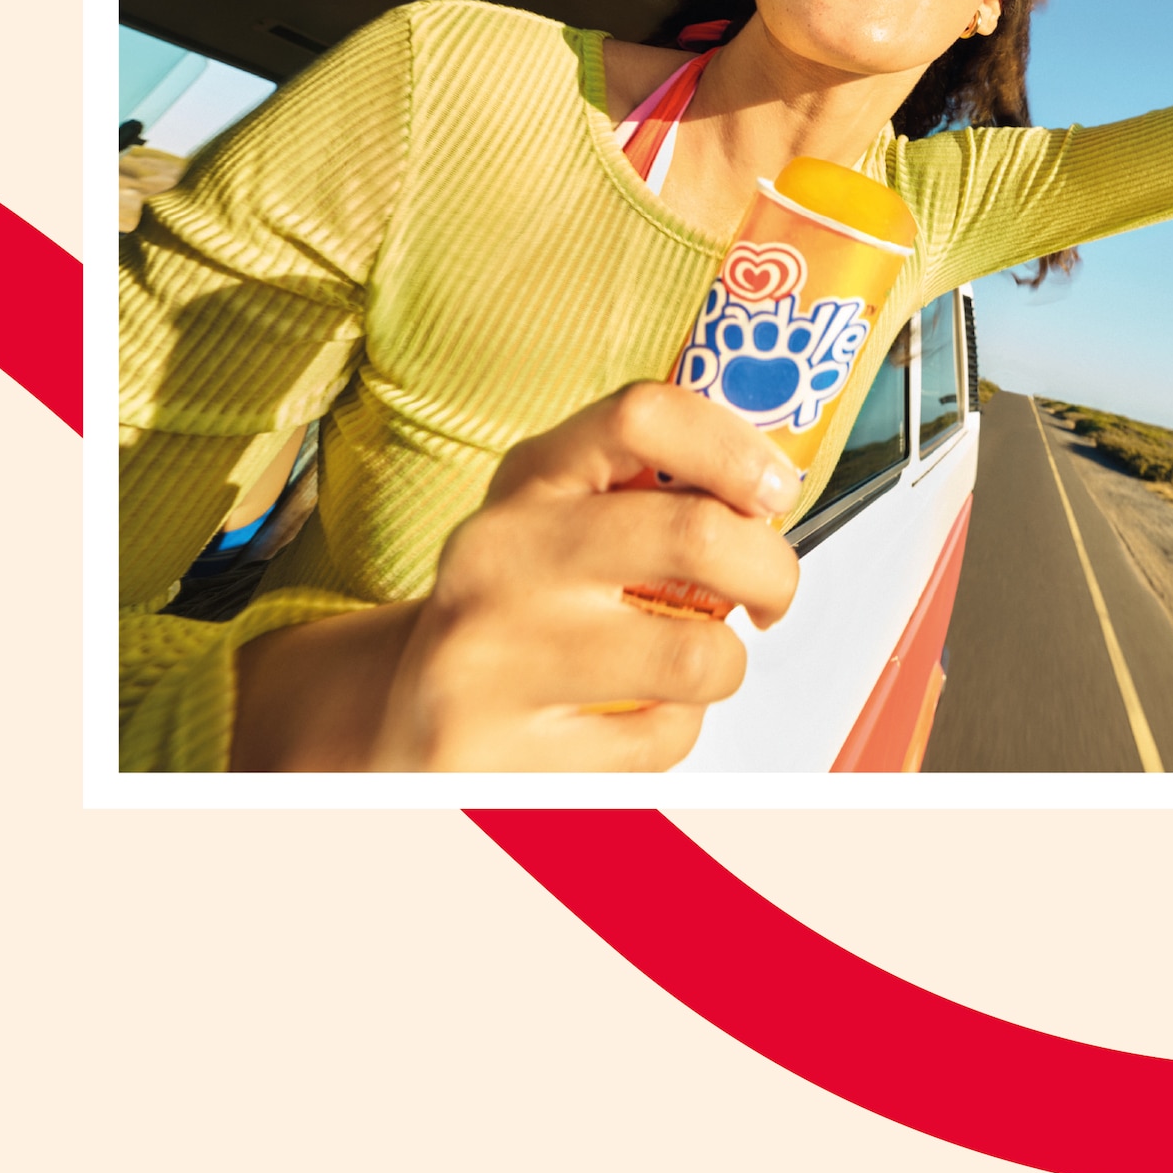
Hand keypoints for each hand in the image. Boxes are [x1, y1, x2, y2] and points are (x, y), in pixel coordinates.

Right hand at [228, 384, 803, 773]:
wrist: (399, 720)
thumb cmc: (515, 613)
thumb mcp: (556, 522)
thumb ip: (648, 491)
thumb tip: (773, 488)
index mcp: (525, 484)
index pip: (641, 416)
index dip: (736, 446)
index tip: (773, 490)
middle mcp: (499, 560)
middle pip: (695, 533)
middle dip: (773, 571)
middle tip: (772, 595)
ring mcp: (497, 662)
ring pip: (698, 655)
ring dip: (724, 665)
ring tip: (686, 665)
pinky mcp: (508, 756)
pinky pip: (663, 739)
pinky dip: (673, 731)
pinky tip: (628, 719)